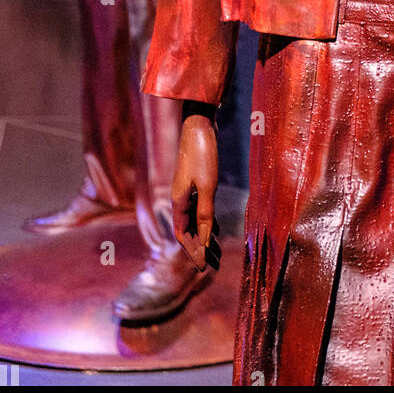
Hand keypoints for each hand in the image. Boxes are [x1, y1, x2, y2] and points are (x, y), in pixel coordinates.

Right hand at [172, 113, 219, 271]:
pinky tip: (215, 228)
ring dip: (202, 236)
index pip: (182, 235)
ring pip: (192, 220)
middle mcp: (178, 198)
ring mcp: (185, 190)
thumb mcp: (208, 186)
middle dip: (198, 248)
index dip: (192, 251)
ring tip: (215, 251)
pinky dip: (205, 221)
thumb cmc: (203, 155)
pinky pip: (198, 209)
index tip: (203, 266)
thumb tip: (204, 240)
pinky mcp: (194, 182)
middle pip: (186, 230)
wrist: (199, 126)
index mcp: (178, 202)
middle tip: (212, 264)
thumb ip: (206, 213)